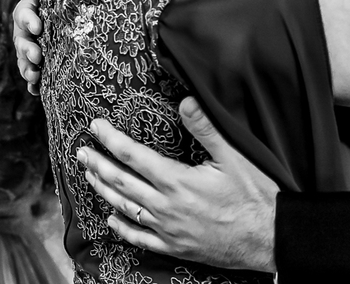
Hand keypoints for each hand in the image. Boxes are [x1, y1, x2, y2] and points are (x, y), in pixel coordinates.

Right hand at [13, 0, 63, 94]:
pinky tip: (38, 91)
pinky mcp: (39, 62)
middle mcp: (26, 28)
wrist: (65, 9)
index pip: (24, 12)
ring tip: (36, 76)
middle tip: (37, 56)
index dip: (29, 19)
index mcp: (31, 7)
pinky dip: (34, 84)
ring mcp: (31, 46)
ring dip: (28, 68)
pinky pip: (33, 74)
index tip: (37, 26)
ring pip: (25, 59)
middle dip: (27, 49)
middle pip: (21, 39)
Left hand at [78, 97, 278, 271]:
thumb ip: (206, 128)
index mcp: (177, 181)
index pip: (133, 156)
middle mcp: (166, 206)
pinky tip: (110, 219)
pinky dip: (122, 227)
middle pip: (121, 182)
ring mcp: (168, 229)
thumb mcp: (234, 156)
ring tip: (89, 175)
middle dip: (98, 163)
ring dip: (103, 190)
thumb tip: (186, 100)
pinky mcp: (174, 247)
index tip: (95, 127)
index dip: (111, 139)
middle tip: (80, 150)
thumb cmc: (254, 197)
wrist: (268, 239)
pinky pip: (140, 238)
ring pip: (125, 207)